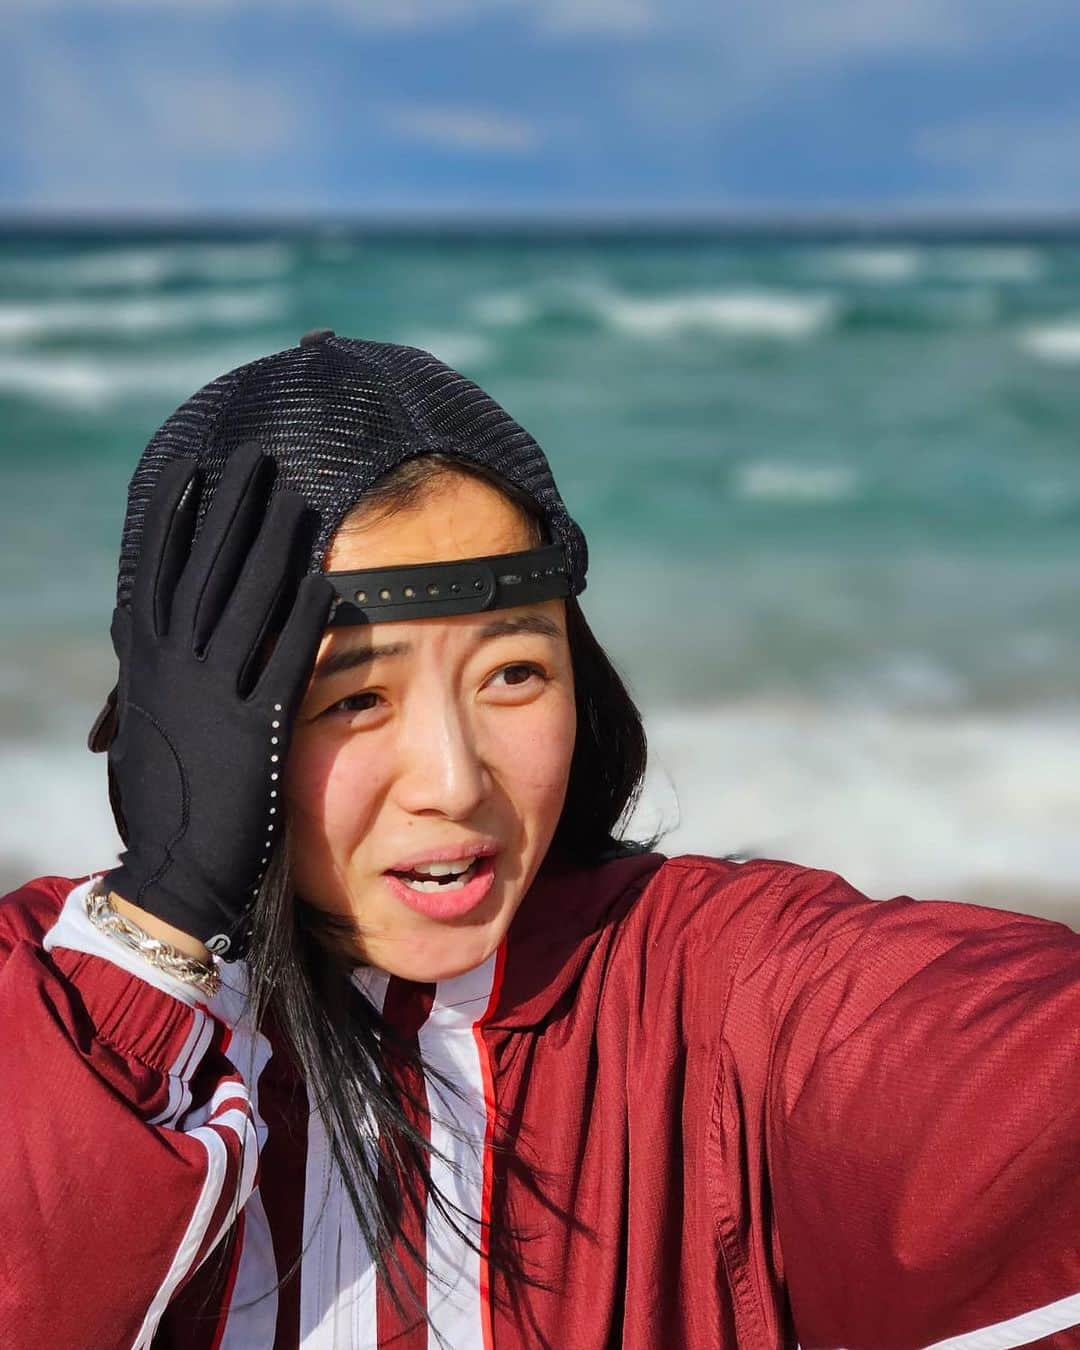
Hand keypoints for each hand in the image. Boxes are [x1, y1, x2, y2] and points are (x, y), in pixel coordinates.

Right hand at [104, 442, 334, 957]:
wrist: (177, 874)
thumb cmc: (173, 801)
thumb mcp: (155, 725)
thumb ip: (164, 674)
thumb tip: (158, 634)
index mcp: (148, 662)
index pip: (163, 570)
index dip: (183, 515)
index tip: (200, 465)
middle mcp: (173, 668)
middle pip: (208, 569)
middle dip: (234, 508)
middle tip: (259, 454)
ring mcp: (212, 697)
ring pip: (247, 604)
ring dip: (275, 545)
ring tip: (299, 494)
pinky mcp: (256, 731)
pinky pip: (288, 662)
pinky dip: (308, 618)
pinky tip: (332, 578)